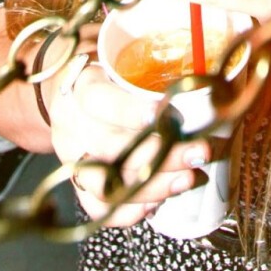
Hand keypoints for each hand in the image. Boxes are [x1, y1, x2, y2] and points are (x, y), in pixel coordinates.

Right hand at [46, 46, 210, 226]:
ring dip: (153, 186)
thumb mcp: (117, 60)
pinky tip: (159, 201)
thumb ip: (146, 69)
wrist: (70, 95)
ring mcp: (72, 159)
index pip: (99, 100)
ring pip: (105, 184)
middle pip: (110, 148)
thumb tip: (200, 82)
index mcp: (79, 87)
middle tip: (199, 152)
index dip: (130, 111)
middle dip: (160, 154)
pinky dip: (130, 211)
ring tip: (188, 179)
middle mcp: (71, 126)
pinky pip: (97, 209)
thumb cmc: (105, 74)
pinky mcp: (76, 185)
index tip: (165, 116)